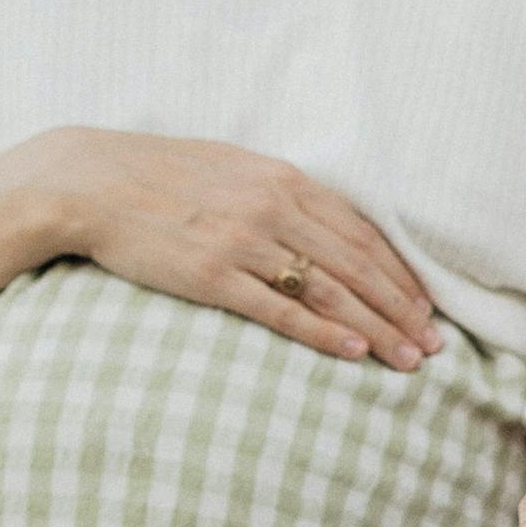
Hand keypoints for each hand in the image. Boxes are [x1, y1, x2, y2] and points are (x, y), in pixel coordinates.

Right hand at [44, 132, 440, 369]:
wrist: (91, 182)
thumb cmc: (159, 175)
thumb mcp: (230, 167)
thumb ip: (278, 190)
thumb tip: (320, 219)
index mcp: (282, 179)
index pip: (360, 231)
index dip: (399, 272)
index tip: (426, 304)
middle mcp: (273, 207)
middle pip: (357, 264)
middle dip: (402, 307)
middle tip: (434, 343)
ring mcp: (244, 242)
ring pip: (330, 289)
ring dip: (377, 327)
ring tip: (409, 359)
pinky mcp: (213, 276)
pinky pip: (281, 309)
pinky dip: (324, 332)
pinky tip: (355, 352)